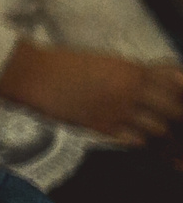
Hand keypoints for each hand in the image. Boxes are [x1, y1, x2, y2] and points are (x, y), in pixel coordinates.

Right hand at [0, 42, 182, 143]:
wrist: (34, 75)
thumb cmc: (69, 65)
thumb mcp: (108, 62)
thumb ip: (138, 72)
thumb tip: (170, 78)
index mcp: (132, 70)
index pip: (176, 86)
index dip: (179, 96)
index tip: (176, 101)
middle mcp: (129, 90)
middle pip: (173, 109)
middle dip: (174, 114)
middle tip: (167, 116)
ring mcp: (117, 110)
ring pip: (158, 128)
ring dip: (156, 129)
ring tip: (148, 126)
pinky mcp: (102, 127)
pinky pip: (136, 140)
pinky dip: (138, 139)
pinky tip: (130, 133)